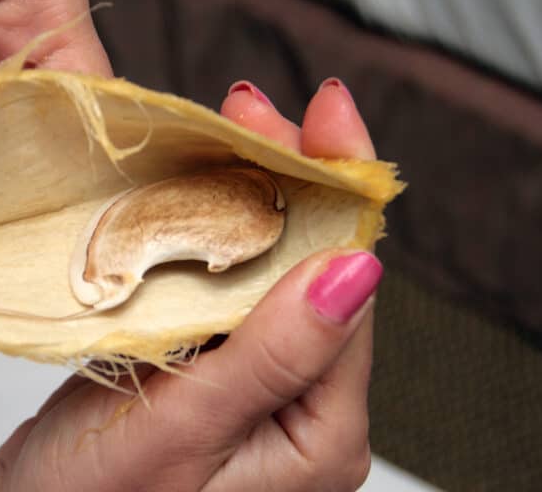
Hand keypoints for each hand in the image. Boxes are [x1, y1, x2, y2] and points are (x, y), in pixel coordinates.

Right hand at [0, 78, 380, 491]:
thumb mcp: (182, 430)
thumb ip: (272, 356)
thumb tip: (359, 271)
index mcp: (320, 431)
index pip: (349, 288)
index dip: (338, 192)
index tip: (326, 115)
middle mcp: (301, 409)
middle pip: (316, 270)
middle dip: (293, 180)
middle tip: (254, 110)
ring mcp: (257, 388)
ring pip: (268, 272)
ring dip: (249, 198)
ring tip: (226, 133)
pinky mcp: (211, 372)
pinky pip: (225, 290)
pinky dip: (210, 236)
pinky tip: (194, 191)